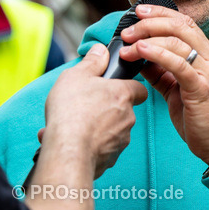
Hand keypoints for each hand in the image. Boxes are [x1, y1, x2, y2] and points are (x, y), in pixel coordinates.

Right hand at [42, 44, 147, 178]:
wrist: (68, 151)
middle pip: (123, 110)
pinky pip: (104, 148)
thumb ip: (92, 62)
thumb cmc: (72, 110)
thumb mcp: (77, 75)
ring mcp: (121, 140)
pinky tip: (73, 140)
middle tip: (86, 106)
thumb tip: (101, 51)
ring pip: (113, 130)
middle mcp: (127, 117)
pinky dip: (92, 144)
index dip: (128, 87)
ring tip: (74, 125)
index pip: (139, 89)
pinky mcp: (111, 158)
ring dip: (97, 127)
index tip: (115, 87)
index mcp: (123, 95)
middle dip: (107, 109)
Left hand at [118, 5, 208, 164]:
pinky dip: (158, 54)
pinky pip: (179, 64)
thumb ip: (160, 69)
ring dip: (147, 39)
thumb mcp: (175, 87)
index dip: (160, 13)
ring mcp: (208, 71)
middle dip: (149, 24)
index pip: (183, 22)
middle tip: (127, 30)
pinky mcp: (201, 87)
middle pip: (179, 26)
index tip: (138, 12)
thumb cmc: (199, 116)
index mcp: (207, 54)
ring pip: (176, 42)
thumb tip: (137, 54)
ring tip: (127, 45)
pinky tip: (141, 51)